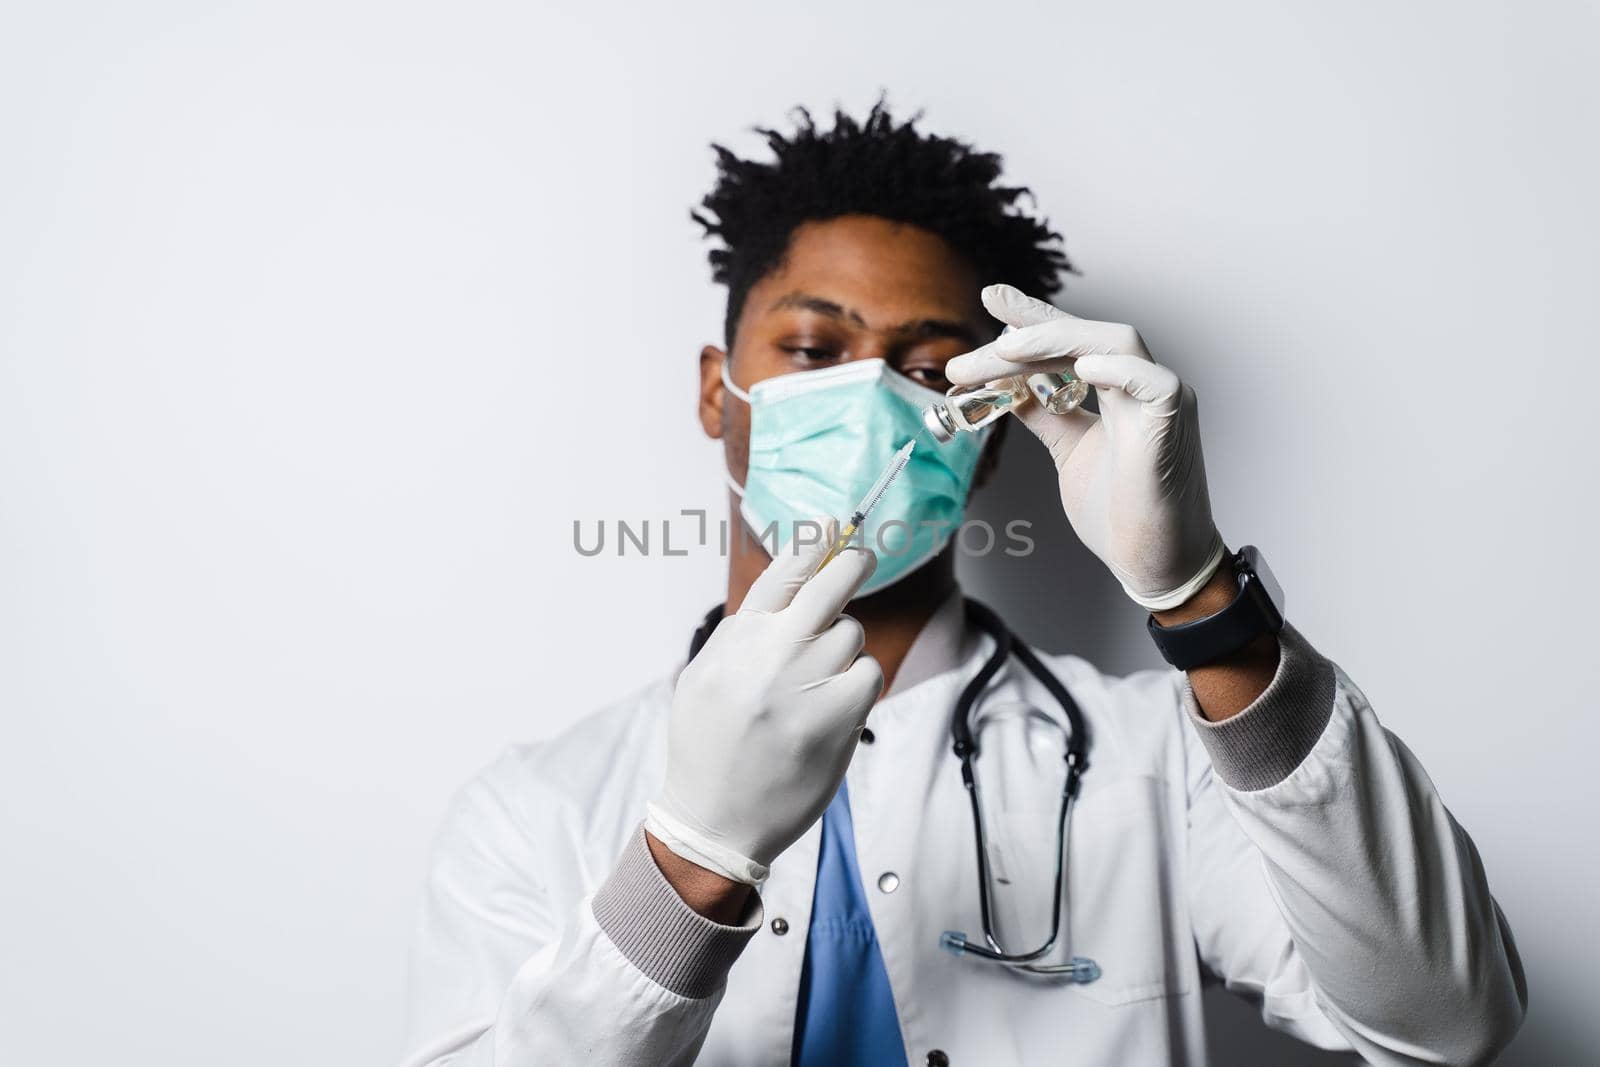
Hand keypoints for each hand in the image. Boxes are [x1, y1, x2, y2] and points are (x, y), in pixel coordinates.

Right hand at [645, 528, 884, 884]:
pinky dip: (857, 685)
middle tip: (864, 554)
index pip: (785, 568)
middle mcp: (773, 652)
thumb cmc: (708, 747)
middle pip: (834, 583)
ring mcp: (808, 684)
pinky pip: (867, 675)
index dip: (816, 539)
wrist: (715, 819)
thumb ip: (742, 632)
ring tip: (815, 684)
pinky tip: (832, 709)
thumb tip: (786, 587)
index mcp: (738, 638)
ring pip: (851, 634)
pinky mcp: (838, 718)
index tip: (835, 524)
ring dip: (844, 648)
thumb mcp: (704, 676)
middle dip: (854, 561)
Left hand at [947, 284, 1225, 610]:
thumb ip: (1046, 415)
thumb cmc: (1121, 512)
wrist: (1154, 564)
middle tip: (977, 343)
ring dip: (1058, 341)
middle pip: (1087, 335)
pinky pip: (1156, 384)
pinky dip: (1119, 371)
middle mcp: (1142, 387)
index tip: (992, 297)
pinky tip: (1081, 369)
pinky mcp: (1175, 428)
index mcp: (1118, 391)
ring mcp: (1163, 404)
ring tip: (1009, 350)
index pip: (1073, 340)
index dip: (1035, 316)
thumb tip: (1008, 388)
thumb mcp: (1069, 451)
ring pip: (1118, 342)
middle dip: (1030, 330)